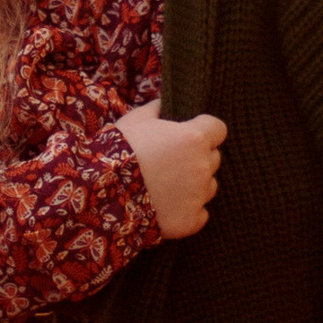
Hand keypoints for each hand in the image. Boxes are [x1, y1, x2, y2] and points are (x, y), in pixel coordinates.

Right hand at [116, 104, 227, 237]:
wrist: (103, 194)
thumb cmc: (119, 151)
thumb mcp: (136, 120)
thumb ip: (157, 107)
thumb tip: (165, 102)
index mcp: (194, 138)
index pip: (218, 128)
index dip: (205, 130)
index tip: (191, 134)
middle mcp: (203, 166)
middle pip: (213, 158)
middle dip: (198, 158)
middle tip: (173, 161)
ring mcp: (199, 196)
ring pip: (208, 186)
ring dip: (195, 184)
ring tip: (168, 186)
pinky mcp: (191, 220)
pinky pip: (200, 213)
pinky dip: (188, 210)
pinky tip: (168, 206)